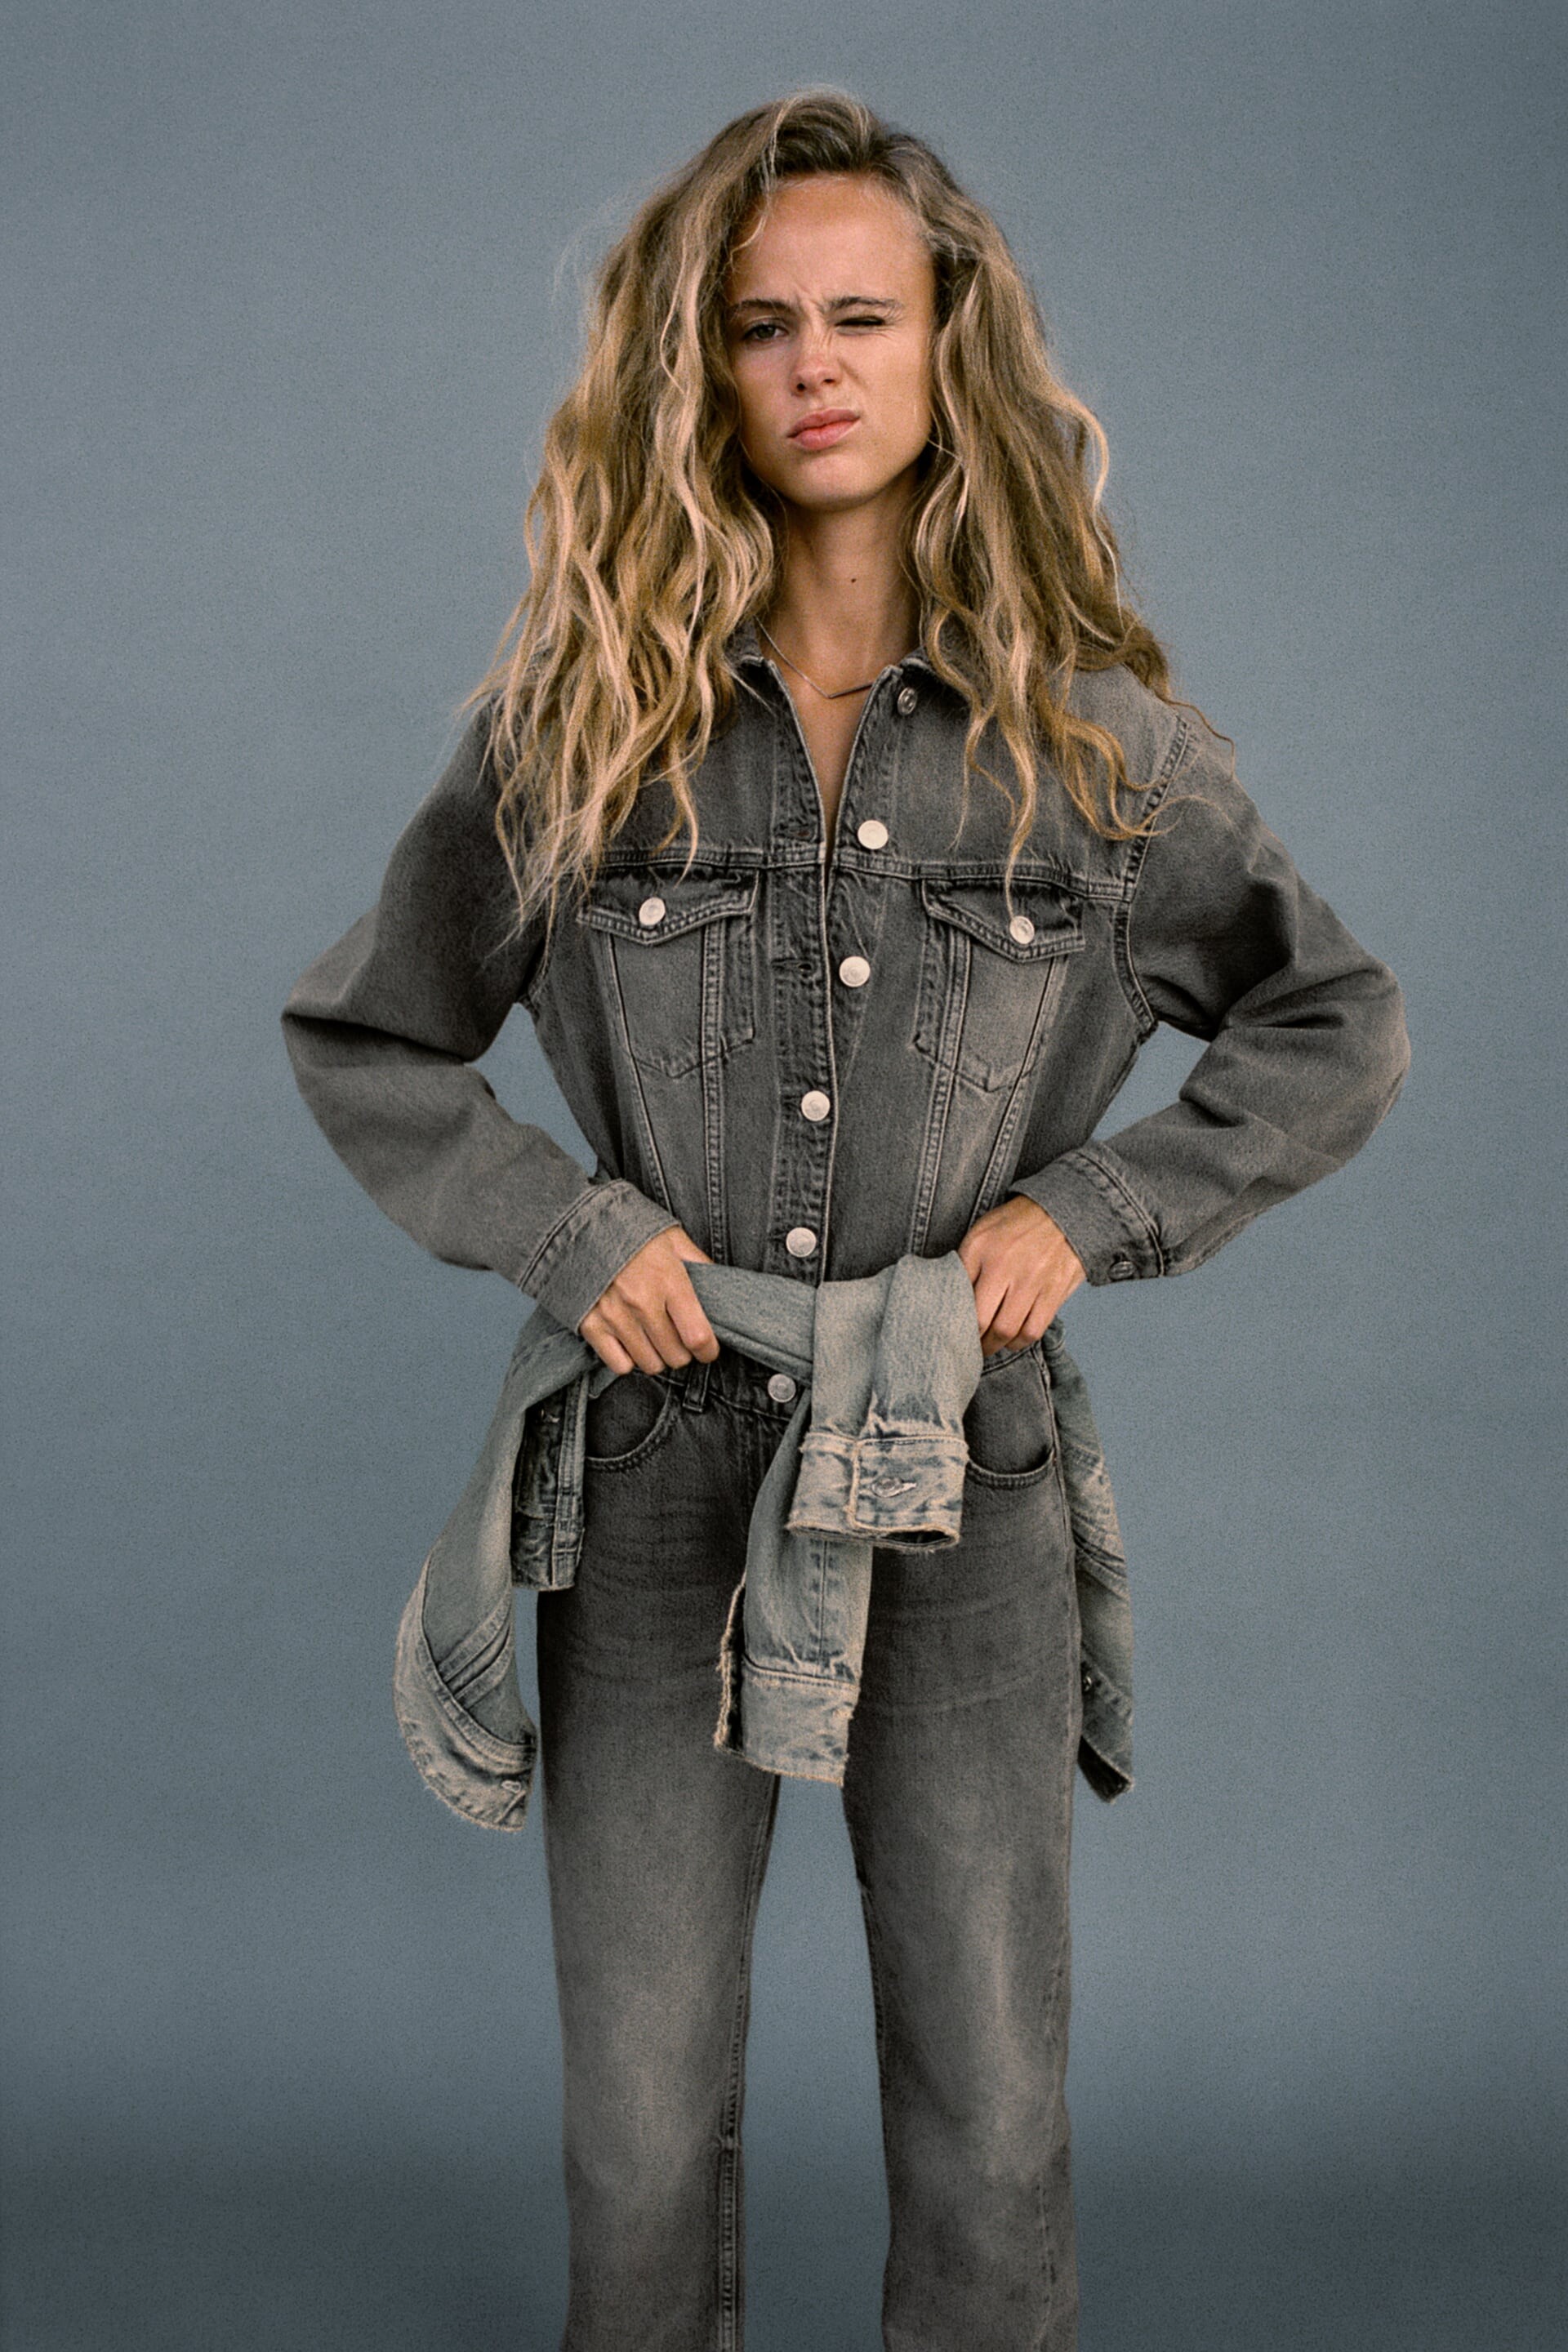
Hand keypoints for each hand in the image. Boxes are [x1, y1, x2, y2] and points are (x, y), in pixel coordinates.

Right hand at [578, 1225, 721, 1376]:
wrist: (578, 1223)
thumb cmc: (630, 1230)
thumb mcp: (673, 1238)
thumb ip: (699, 1264)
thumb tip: (721, 1290)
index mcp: (668, 1280)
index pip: (698, 1336)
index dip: (708, 1350)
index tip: (708, 1350)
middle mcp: (642, 1302)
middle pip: (676, 1356)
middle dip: (683, 1351)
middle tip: (678, 1338)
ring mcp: (614, 1316)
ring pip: (650, 1364)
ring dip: (658, 1357)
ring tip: (654, 1339)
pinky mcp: (590, 1325)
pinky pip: (620, 1365)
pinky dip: (629, 1359)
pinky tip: (631, 1342)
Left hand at [956, 1196, 1086, 1356]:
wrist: (1064, 1211)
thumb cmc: (1017, 1224)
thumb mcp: (982, 1232)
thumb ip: (965, 1263)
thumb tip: (951, 1299)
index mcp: (980, 1248)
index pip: (958, 1295)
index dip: (953, 1320)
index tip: (950, 1331)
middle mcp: (1004, 1265)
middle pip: (981, 1320)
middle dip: (973, 1340)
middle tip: (968, 1348)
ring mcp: (1032, 1280)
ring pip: (1007, 1330)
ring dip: (996, 1345)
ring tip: (989, 1346)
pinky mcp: (1054, 1292)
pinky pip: (1033, 1330)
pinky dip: (1020, 1341)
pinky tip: (1013, 1339)